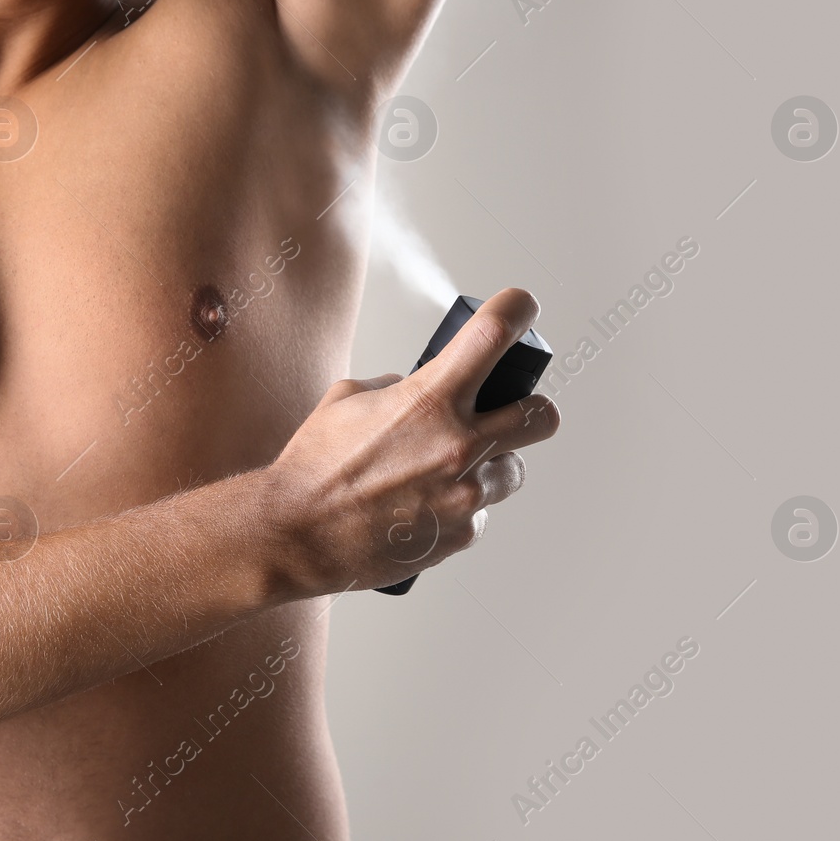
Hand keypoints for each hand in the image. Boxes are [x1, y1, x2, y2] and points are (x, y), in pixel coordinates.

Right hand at [263, 287, 560, 598]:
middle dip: (530, 408)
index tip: (522, 306)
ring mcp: (465, 494)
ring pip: (515, 469)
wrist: (297, 534)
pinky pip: (481, 511)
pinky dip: (459, 505)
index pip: (495, 335)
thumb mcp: (349, 400)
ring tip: (445, 471)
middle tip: (508, 412)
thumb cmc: (316, 465)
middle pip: (543, 415)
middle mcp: (460, 445)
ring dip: (491, 465)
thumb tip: (423, 387)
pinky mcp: (462, 533)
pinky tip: (422, 505)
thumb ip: (399, 387)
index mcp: (431, 399)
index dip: (518, 309)